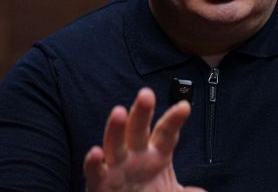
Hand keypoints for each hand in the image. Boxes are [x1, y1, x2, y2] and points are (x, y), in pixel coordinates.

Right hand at [84, 88, 204, 191]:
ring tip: (119, 112)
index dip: (174, 120)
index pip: (166, 132)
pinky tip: (96, 152)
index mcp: (157, 154)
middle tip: (146, 94)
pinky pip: (95, 172)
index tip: (184, 106)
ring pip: (115, 143)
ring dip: (116, 129)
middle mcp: (135, 156)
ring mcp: (116, 167)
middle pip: (139, 130)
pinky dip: (93, 163)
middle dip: (142, 112)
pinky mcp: (100, 183)